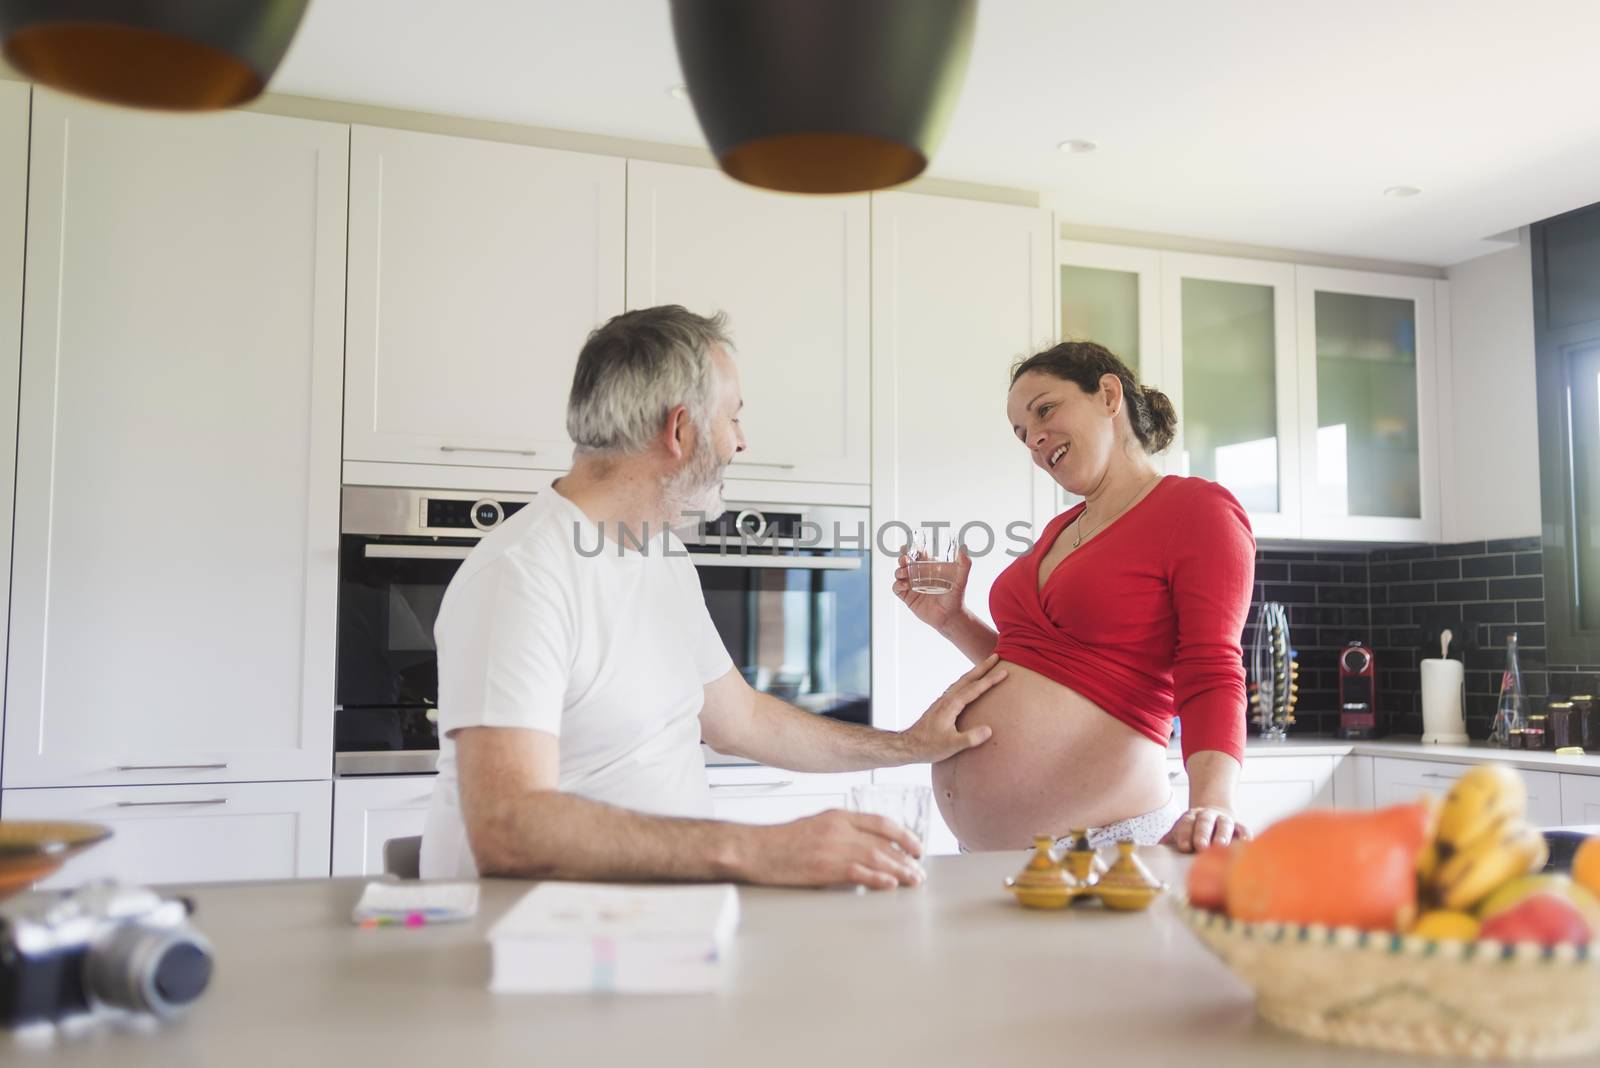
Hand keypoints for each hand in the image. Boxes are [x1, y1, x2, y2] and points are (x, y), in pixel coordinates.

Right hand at [743, 810, 924, 889]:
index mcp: (838, 815)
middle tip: (919, 871)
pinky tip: (890, 885)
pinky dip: (878, 879)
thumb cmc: (782, 841)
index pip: (881, 822)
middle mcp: (839, 828)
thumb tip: (869, 846)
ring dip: (899, 871)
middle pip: (883, 842)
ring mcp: (832, 847)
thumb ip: (842, 831)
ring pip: (877, 858)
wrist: (755, 850)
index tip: (916, 847)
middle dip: (906, 858)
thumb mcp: (816, 824)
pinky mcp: (824, 868)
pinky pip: (859, 873)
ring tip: (912, 880)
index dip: (904, 835)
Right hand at [892, 547, 971, 633]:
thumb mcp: (962, 579)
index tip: (910, 547)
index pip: (918, 554)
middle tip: (905, 560)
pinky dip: (897, 584)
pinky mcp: (908, 597)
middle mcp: (919, 575)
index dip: (912, 549)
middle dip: (902, 558)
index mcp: (930, 568)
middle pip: (905, 562)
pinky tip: (905, 585)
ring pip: (899, 573)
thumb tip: (963, 548)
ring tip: (905, 573)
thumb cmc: (956, 597)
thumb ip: (964, 564)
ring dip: (899, 571)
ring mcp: (912, 586)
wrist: (950, 616)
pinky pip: (896, 588)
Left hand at [899, 654, 1004, 762]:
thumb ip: (970, 738)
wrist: (909, 745)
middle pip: (968, 678)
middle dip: (983, 667)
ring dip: (975, 673)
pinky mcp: (941, 706)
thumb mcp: (952, 745)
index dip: (991, 680)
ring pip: (962, 682)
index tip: (1004, 671)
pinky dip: (967, 682)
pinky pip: (957, 688)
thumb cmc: (929, 746)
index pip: (975, 689)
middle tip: (996, 656)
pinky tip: (969, 686)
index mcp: (951, 705)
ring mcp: (943, 701)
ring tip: (985, 667)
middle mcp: (947, 699)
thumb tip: (989, 730)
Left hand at [1160, 806, 1250, 853]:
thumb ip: (1167, 843)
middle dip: (1201, 833)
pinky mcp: (1239, 826)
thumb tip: (1148, 853)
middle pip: (1204, 822)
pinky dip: (1245, 834)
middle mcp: (1207, 816)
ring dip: (1222, 834)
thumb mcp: (1179, 834)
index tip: (1184, 847)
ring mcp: (1224, 820)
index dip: (1184, 834)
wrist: (1215, 815)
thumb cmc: (1193, 833)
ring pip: (1224, 824)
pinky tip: (1246, 842)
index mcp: (1189, 818)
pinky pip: (1243, 828)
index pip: (1185, 823)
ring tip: (1220, 846)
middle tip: (1201, 846)